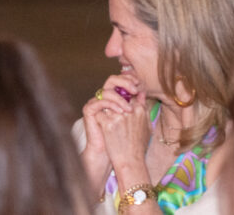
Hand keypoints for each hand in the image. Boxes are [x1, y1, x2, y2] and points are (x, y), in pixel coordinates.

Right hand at [80, 72, 142, 191]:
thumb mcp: (135, 121)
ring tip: (129, 109)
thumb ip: (139, 106)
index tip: (140, 83)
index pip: (121, 81)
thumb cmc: (123, 139)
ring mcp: (96, 103)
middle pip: (112, 79)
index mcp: (114, 97)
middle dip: (125, 82)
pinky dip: (111, 105)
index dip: (130, 79)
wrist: (110, 154)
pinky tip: (120, 112)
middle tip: (135, 89)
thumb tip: (143, 92)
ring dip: (120, 98)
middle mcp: (104, 98)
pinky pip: (99, 101)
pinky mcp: (89, 110)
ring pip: (107, 91)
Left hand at [94, 98, 151, 175]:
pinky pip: (99, 114)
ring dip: (105, 110)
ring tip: (107, 120)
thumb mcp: (147, 127)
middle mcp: (129, 111)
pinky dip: (99, 119)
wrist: (131, 162)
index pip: (129, 95)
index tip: (119, 106)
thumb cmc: (139, 147)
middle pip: (117, 97)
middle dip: (113, 102)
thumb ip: (144, 108)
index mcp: (140, 110)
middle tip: (111, 112)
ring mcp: (118, 117)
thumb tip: (141, 94)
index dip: (123, 99)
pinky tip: (102, 127)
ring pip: (107, 104)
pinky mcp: (108, 124)